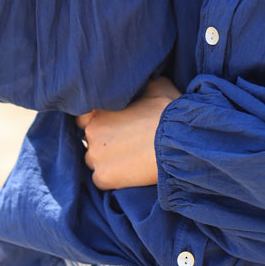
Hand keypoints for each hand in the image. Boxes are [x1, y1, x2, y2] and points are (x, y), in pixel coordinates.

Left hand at [75, 75, 180, 190]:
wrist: (180, 141)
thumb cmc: (170, 112)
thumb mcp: (156, 86)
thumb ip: (138, 87)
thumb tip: (139, 87)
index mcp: (99, 108)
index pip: (84, 117)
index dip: (101, 122)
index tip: (115, 126)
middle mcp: (91, 131)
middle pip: (90, 140)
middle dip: (105, 142)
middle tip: (128, 143)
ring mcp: (95, 156)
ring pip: (95, 160)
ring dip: (107, 160)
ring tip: (131, 159)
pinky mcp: (103, 177)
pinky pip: (101, 179)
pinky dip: (113, 178)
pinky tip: (131, 173)